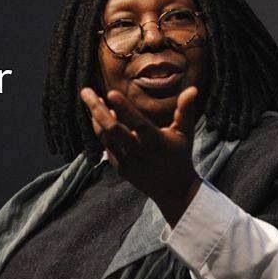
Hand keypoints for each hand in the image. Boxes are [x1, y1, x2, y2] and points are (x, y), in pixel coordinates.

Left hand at [80, 86, 201, 226]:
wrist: (173, 190)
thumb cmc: (179, 155)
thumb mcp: (185, 133)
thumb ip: (185, 110)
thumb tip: (192, 89)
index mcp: (156, 142)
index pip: (137, 123)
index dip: (124, 109)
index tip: (111, 93)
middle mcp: (139, 152)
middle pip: (113, 129)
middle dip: (97, 109)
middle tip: (85, 91)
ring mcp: (127, 161)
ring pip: (106, 137)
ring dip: (96, 118)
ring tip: (90, 99)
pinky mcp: (120, 167)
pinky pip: (106, 146)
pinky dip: (101, 130)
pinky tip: (98, 116)